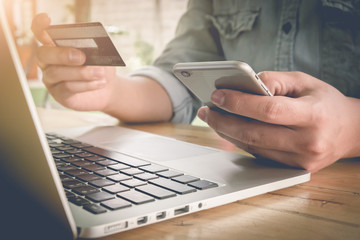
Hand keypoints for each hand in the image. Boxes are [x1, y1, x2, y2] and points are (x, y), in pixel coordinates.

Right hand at [31, 13, 116, 110]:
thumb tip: (88, 49)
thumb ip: (91, 49)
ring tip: (100, 73)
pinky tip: (99, 82)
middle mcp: (47, 61)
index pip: (40, 32)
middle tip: (81, 57)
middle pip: (44, 54)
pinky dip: (85, 85)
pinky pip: (67, 88)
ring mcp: (50, 79)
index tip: (46, 19)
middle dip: (62, 54)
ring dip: (81, 73)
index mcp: (54, 45)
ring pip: (56, 73)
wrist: (108, 87)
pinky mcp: (59, 94)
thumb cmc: (100, 65)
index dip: (40, 26)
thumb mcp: (100, 55)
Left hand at [197, 71, 359, 171]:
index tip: (217, 95)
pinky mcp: (292, 168)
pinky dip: (240, 141)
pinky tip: (228, 130)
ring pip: (253, 146)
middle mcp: (307, 142)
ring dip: (227, 132)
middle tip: (205, 110)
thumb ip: (276, 80)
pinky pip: (259, 154)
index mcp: (313, 115)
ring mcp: (300, 160)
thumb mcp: (305, 82)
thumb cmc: (325, 102)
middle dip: (224, 121)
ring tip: (212, 118)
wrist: (350, 131)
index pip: (269, 110)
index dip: (239, 103)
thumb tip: (246, 82)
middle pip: (255, 133)